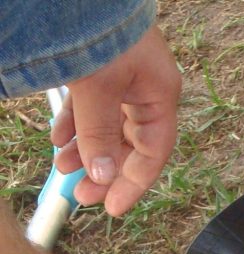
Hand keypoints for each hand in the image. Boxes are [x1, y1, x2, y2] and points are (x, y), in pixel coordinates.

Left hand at [51, 25, 180, 215]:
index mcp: (159, 95)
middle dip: (104, 170)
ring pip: (108, 126)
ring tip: (61, 167)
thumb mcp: (96, 89)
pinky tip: (59, 137)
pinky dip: (75, 124)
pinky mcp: (102, 67)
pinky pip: (92, 106)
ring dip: (86, 149)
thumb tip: (102, 175)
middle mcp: (146, 89)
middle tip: (81, 195)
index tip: (111, 207)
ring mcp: (124, 78)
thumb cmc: (97, 31)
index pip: (153, 153)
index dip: (133, 184)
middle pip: (129, 144)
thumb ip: (99, 134)